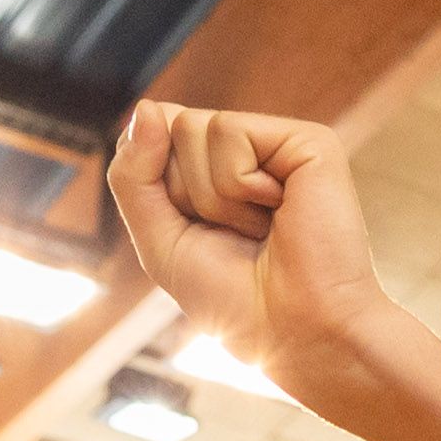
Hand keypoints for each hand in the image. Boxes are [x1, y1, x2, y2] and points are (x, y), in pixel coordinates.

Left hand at [107, 108, 393, 396]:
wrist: (296, 333)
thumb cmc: (234, 302)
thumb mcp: (159, 241)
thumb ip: (134, 175)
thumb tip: (146, 108)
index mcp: (215, 173)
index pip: (150, 137)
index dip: (155, 187)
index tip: (197, 232)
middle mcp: (248, 152)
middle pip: (168, 128)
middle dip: (184, 193)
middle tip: (235, 235)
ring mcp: (277, 144)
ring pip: (191, 127)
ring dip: (213, 196)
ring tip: (259, 228)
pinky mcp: (307, 141)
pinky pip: (229, 130)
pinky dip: (239, 184)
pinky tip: (279, 210)